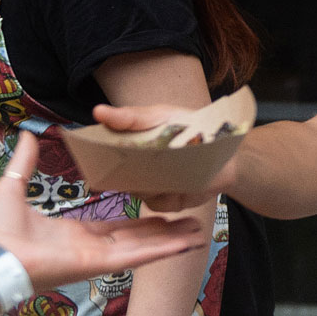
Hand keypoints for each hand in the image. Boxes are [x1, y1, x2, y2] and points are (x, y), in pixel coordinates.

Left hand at [0, 131, 205, 290]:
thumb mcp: (13, 186)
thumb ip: (26, 162)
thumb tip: (28, 134)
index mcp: (74, 233)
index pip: (115, 226)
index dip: (138, 220)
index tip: (159, 209)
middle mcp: (90, 248)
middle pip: (137, 237)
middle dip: (164, 231)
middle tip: (190, 221)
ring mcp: (96, 258)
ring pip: (143, 247)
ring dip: (171, 240)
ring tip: (199, 232)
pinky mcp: (97, 264)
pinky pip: (136, 256)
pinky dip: (162, 250)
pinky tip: (185, 243)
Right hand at [90, 103, 238, 211]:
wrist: (225, 152)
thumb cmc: (190, 126)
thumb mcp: (161, 115)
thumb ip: (131, 117)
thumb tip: (98, 111)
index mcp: (129, 146)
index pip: (102, 153)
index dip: (95, 156)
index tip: (91, 156)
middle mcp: (134, 170)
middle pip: (117, 177)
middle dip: (122, 174)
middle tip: (132, 165)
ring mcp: (149, 188)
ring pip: (138, 192)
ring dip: (149, 184)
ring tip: (167, 171)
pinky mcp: (166, 202)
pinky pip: (159, 203)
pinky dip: (169, 194)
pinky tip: (181, 183)